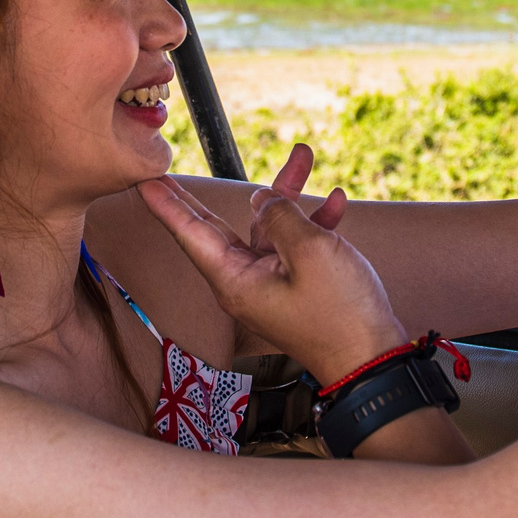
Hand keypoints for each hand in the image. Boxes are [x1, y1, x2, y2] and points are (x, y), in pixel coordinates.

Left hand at [136, 143, 407, 382]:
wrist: (374, 361)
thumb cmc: (340, 314)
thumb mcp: (311, 252)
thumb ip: (280, 216)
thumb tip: (261, 200)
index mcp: (235, 280)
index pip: (190, 235)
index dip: (167, 205)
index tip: (143, 182)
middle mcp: (245, 282)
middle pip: (216, 228)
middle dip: (201, 195)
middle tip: (164, 174)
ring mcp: (271, 284)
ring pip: (268, 228)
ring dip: (288, 194)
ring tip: (303, 156)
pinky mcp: (296, 286)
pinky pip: (295, 246)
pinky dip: (314, 222)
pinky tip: (336, 201)